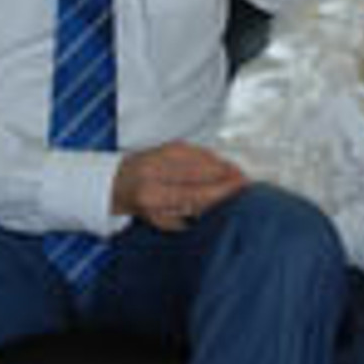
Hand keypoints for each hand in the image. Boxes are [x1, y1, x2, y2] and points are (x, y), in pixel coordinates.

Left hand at [112, 142, 246, 230]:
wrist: (116, 181)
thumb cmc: (140, 206)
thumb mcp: (160, 219)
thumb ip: (188, 214)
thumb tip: (218, 207)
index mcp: (152, 195)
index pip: (194, 193)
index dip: (220, 192)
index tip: (240, 192)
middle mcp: (158, 170)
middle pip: (202, 172)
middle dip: (228, 176)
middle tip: (248, 184)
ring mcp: (164, 153)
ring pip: (203, 158)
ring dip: (225, 166)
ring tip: (240, 177)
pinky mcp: (171, 144)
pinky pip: (200, 151)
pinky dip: (215, 159)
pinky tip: (224, 167)